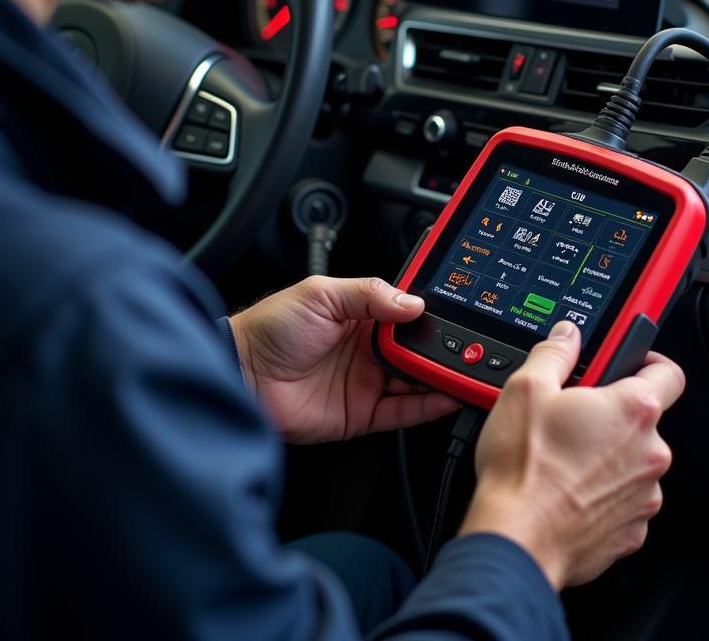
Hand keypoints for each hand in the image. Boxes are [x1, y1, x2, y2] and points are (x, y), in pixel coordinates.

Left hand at [229, 276, 458, 443]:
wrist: (241, 374)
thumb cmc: (270, 329)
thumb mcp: (322, 294)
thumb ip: (369, 294)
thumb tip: (411, 301)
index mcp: (361, 315)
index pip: (407, 314)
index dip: (430, 315)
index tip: (457, 314)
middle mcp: (368, 349)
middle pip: (417, 350)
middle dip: (442, 348)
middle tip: (467, 346)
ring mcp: (366, 382)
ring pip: (416, 380)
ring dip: (440, 376)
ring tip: (466, 370)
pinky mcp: (361, 413)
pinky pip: (403, 411)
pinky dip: (427, 406)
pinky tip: (446, 396)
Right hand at [459, 320, 684, 589]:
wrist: (517, 540)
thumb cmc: (525, 469)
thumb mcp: (526, 388)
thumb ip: (555, 352)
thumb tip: (568, 336)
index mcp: (633, 410)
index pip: (669, 372)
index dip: (648, 361)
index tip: (629, 363)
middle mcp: (650, 453)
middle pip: (643, 420)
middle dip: (611, 414)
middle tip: (572, 416)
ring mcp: (644, 495)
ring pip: (632, 461)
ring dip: (607, 456)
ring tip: (563, 458)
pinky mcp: (632, 531)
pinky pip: (624, 499)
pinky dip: (602, 493)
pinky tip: (568, 490)